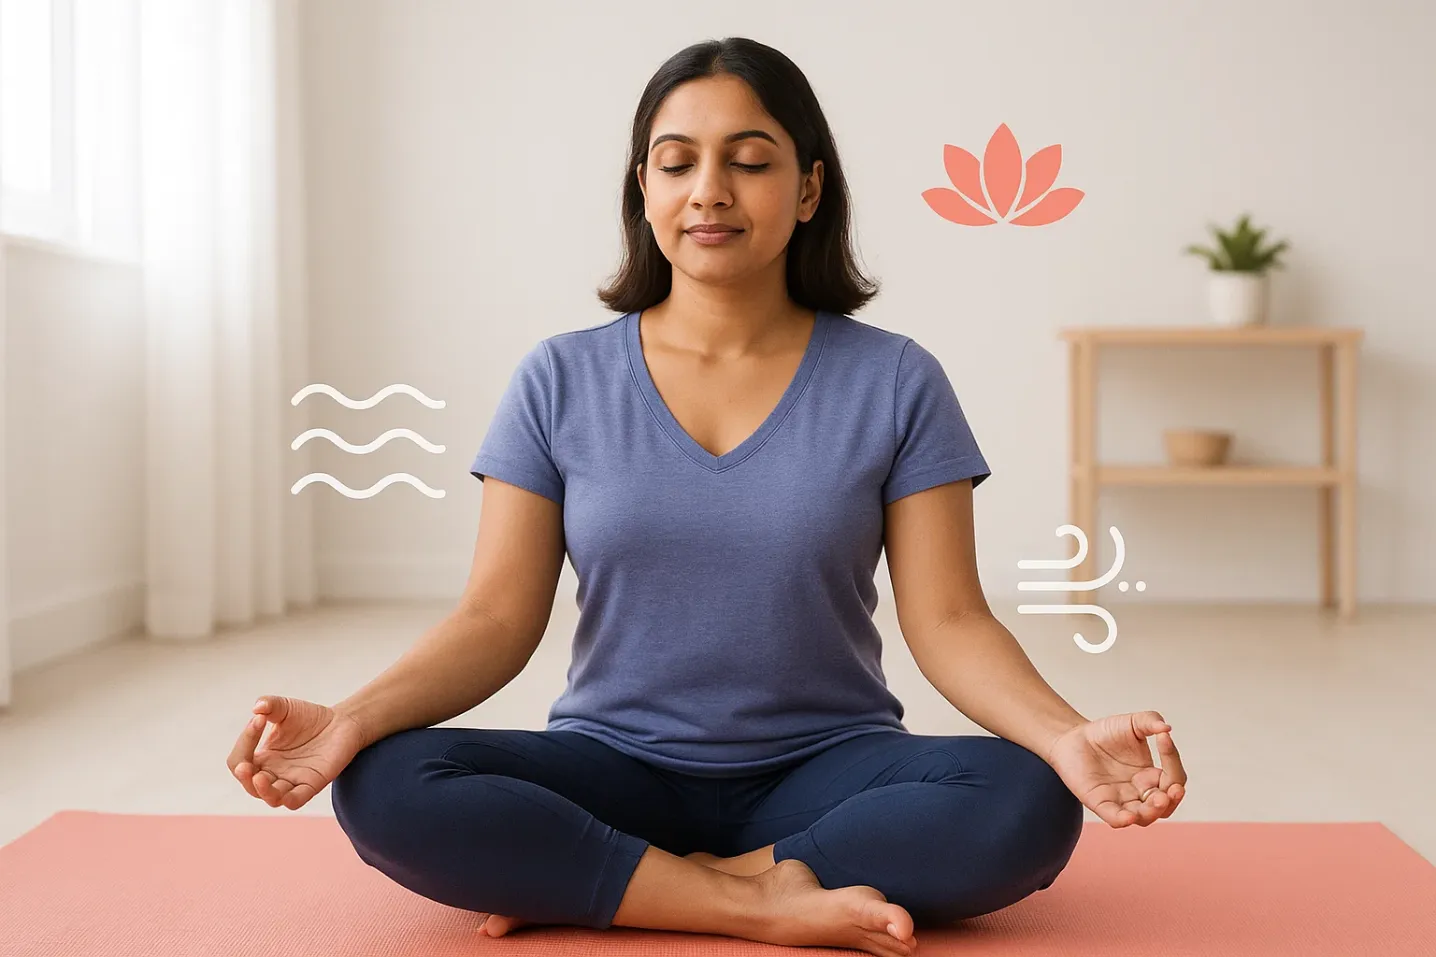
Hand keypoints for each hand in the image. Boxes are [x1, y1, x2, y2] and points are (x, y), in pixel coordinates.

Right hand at [226, 695, 368, 809]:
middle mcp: (275, 773)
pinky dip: (289, 800)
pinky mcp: (313, 784)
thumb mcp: (286, 708)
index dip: (244, 742)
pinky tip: (284, 793)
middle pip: (250, 785)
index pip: (241, 759)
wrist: (342, 722)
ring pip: (271, 798)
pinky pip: (297, 800)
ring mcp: (293, 780)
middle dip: (244, 776)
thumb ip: (270, 704)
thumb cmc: (310, 718)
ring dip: (263, 791)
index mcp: (264, 758)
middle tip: (244, 765)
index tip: (259, 719)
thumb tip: (257, 708)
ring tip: (259, 777)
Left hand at [1047, 711, 1186, 826]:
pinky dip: (1123, 820)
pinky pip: (1114, 818)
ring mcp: (1121, 800)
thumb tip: (1167, 728)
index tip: (1163, 738)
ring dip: (1153, 811)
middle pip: (1165, 806)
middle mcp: (1140, 792)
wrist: (1073, 737)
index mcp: (1152, 776)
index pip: (1174, 777)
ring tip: (1158, 800)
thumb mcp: (1131, 723)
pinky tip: (1129, 816)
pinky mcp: (1100, 803)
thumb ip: (1150, 721)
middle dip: (1172, 799)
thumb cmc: (1105, 733)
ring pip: (1144, 817)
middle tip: (1173, 789)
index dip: (1173, 761)